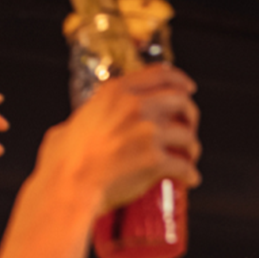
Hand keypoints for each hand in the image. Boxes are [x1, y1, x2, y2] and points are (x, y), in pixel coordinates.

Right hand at [38, 63, 201, 214]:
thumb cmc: (66, 158)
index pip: (159, 75)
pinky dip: (190, 174)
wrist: (71, 183)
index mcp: (117, 92)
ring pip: (187, 135)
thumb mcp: (78, 119)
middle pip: (181, 101)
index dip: (179, 81)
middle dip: (190, 115)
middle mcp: (136, 106)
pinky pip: (185, 166)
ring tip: (190, 157)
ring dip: (192, 147)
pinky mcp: (155, 160)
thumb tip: (85, 121)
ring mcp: (148, 133)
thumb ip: (91, 114)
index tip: (188, 88)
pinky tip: (190, 179)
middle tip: (189, 128)